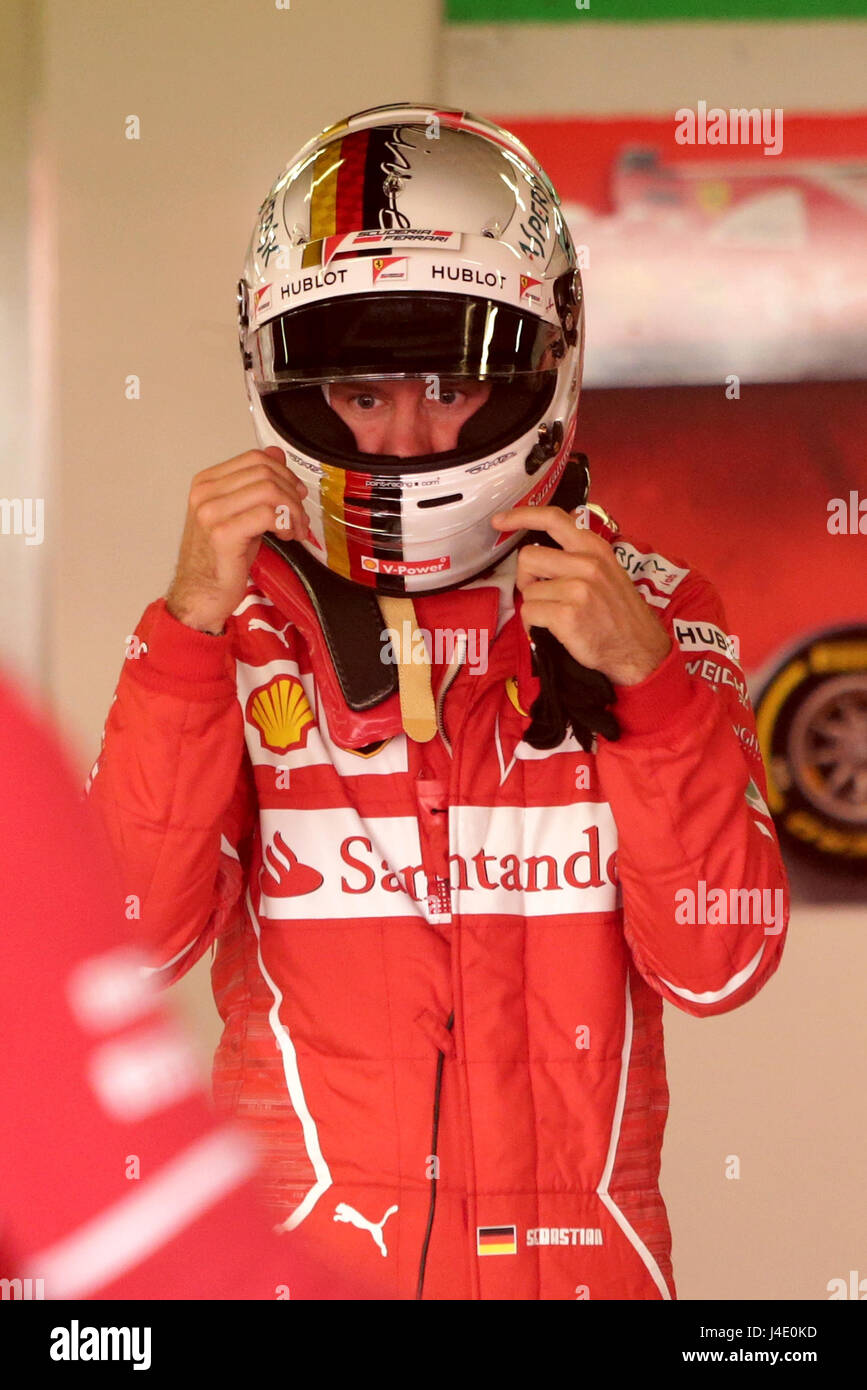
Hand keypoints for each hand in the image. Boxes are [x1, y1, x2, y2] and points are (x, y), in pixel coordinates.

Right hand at [166, 448, 309, 633]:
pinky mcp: (223, 534)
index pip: (255, 459)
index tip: (296, 494)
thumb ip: (256, 485)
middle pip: (265, 472)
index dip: (284, 473)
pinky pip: (267, 514)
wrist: (201, 594)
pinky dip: (285, 524)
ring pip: (269, 490)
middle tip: (298, 516)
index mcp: (206, 482)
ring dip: (292, 510)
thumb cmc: (221, 558)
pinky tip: (285, 537)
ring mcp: (211, 512)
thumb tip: (277, 455)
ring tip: (293, 529)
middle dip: (292, 493)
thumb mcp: (240, 513)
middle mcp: (205, 493)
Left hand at [491, 505, 671, 685]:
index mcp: (594, 548)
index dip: (520, 515)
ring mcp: (577, 588)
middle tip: (542, 594)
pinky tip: (551, 630)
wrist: (640, 648)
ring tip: (556, 616)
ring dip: (535, 606)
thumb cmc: (619, 613)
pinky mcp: (567, 614)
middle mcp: (586, 562)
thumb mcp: (608, 571)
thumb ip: (578, 556)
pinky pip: (529, 613)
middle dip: (526, 578)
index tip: (499, 521)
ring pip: (527, 590)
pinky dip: (533, 625)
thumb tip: (542, 549)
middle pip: (528, 557)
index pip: (553, 517)